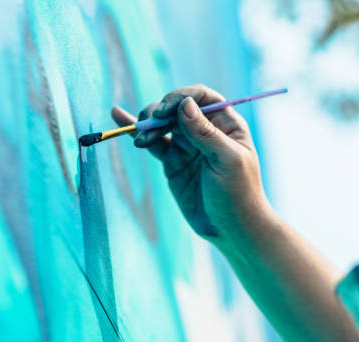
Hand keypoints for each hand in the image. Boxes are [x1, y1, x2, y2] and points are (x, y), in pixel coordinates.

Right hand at [111, 84, 272, 241]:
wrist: (230, 228)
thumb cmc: (238, 193)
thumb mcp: (227, 161)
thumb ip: (206, 133)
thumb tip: (184, 105)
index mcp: (226, 123)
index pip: (201, 97)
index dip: (181, 98)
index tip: (167, 110)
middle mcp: (205, 129)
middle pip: (177, 107)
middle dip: (160, 112)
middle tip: (150, 125)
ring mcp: (187, 145)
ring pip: (162, 123)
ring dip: (147, 123)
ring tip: (140, 137)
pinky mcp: (172, 161)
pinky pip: (153, 142)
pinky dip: (137, 132)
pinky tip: (119, 117)